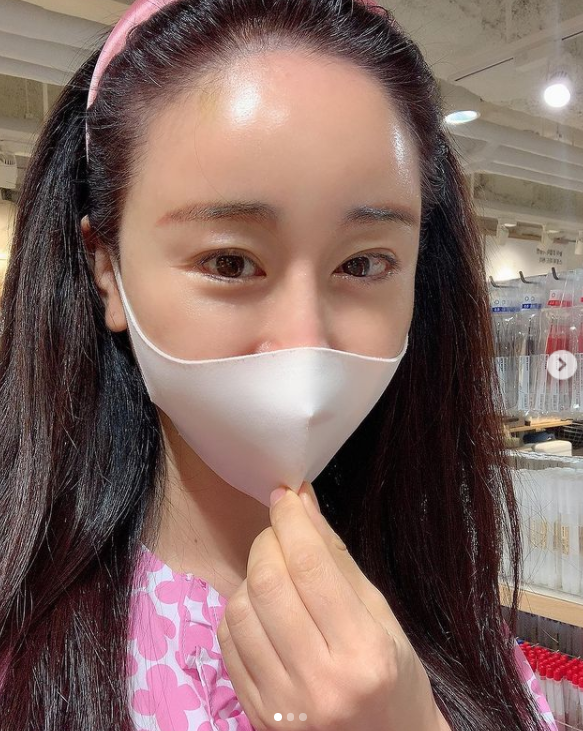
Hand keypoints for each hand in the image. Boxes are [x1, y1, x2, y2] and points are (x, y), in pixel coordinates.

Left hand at [216, 482, 447, 730]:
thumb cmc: (395, 681)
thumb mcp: (382, 616)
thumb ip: (337, 560)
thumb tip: (302, 504)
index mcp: (363, 653)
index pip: (311, 566)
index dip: (292, 520)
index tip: (286, 496)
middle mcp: (319, 682)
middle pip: (268, 584)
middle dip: (268, 541)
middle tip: (281, 531)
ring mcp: (282, 704)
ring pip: (239, 610)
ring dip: (251, 576)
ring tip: (274, 573)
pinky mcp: (256, 714)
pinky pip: (228, 644)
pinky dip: (239, 610)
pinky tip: (262, 607)